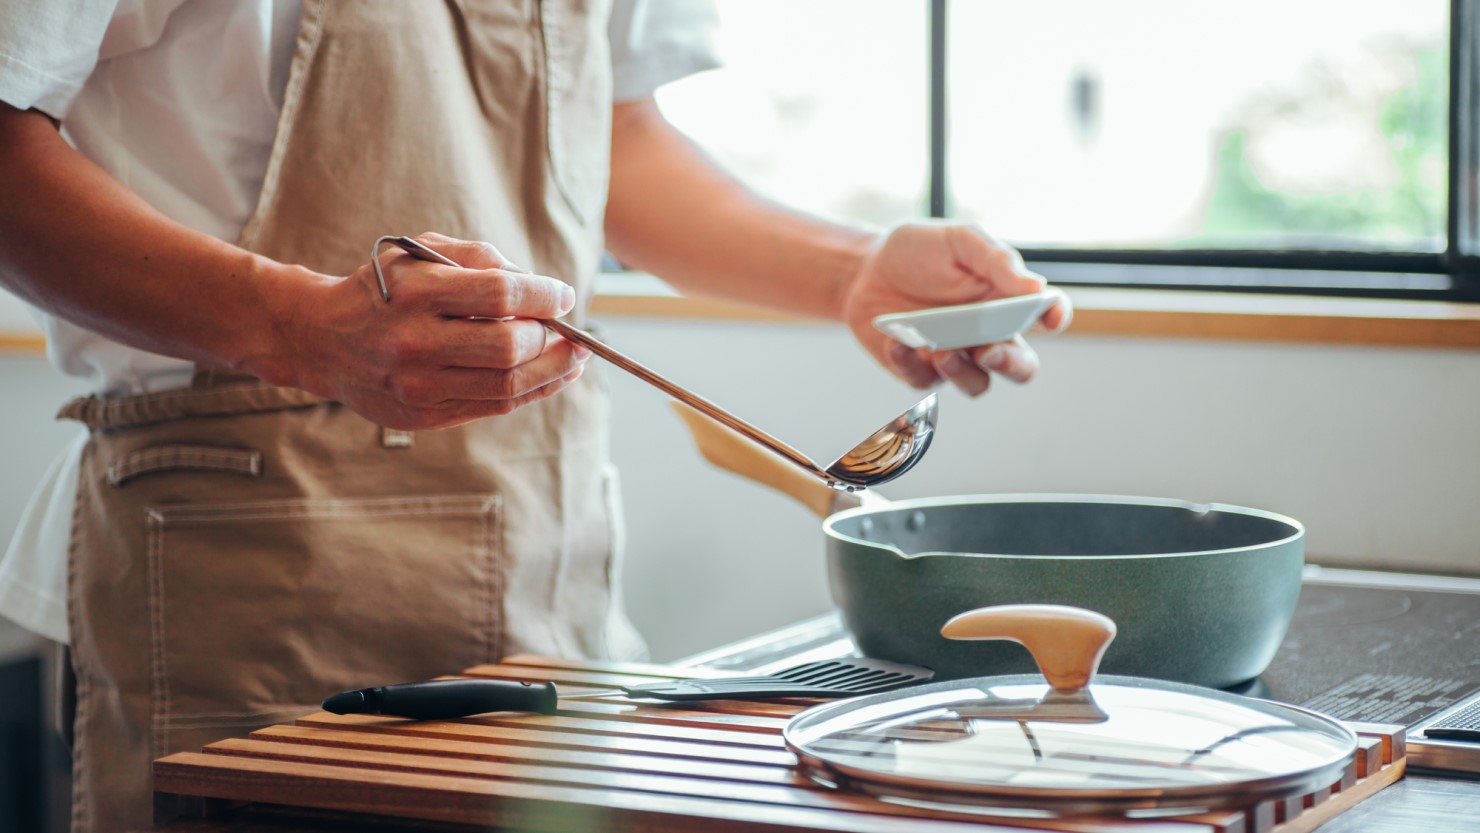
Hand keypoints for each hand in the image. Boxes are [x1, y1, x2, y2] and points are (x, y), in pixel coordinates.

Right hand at [269, 232, 589, 429]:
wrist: (321, 339)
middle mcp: (416, 341)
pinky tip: (552, 377)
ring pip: (507, 385)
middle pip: (508, 347)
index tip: (564, 295)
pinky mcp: (425, 414)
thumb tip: (537, 284)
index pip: (500, 295)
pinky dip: (532, 391)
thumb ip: (478, 257)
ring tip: (574, 358)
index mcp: (416, 293)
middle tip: (568, 330)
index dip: (544, 296)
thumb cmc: (383, 289)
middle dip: (551, 338)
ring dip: (553, 371)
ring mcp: (419, 384)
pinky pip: (494, 406)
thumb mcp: (417, 253)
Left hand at [842, 222, 1071, 395]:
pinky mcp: (921, 370)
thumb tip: (1035, 287)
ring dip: (962, 373)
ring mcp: (956, 356)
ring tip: (941, 352)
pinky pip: (925, 381)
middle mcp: (988, 334)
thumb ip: (996, 260)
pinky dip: (911, 364)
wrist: (865, 268)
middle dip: (1012, 365)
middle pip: (1021, 366)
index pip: (1046, 314)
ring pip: (977, 384)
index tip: (1050, 316)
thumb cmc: (919, 251)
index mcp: (1006, 300)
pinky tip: (898, 344)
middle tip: (989, 351)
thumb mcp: (958, 241)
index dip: (1055, 316)